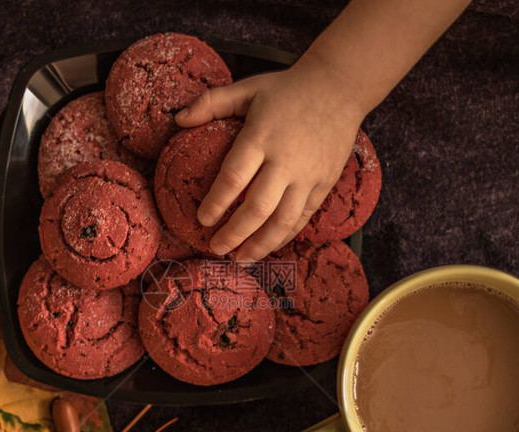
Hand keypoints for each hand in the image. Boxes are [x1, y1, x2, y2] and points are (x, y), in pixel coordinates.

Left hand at [175, 56, 367, 261]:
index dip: (216, 203)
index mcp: (262, 137)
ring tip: (240, 258)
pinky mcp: (324, 184)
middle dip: (234, 233)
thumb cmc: (288, 89)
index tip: (202, 219)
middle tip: (216, 247)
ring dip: (260, 244)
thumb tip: (178, 119)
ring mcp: (308, 176)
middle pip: (257, 208)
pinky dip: (284, 237)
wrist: (340, 87)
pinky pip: (303, 218)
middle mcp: (286, 160)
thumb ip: (211, 103)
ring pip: (283, 221)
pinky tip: (267, 246)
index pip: (234, 177)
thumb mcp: (248, 88)